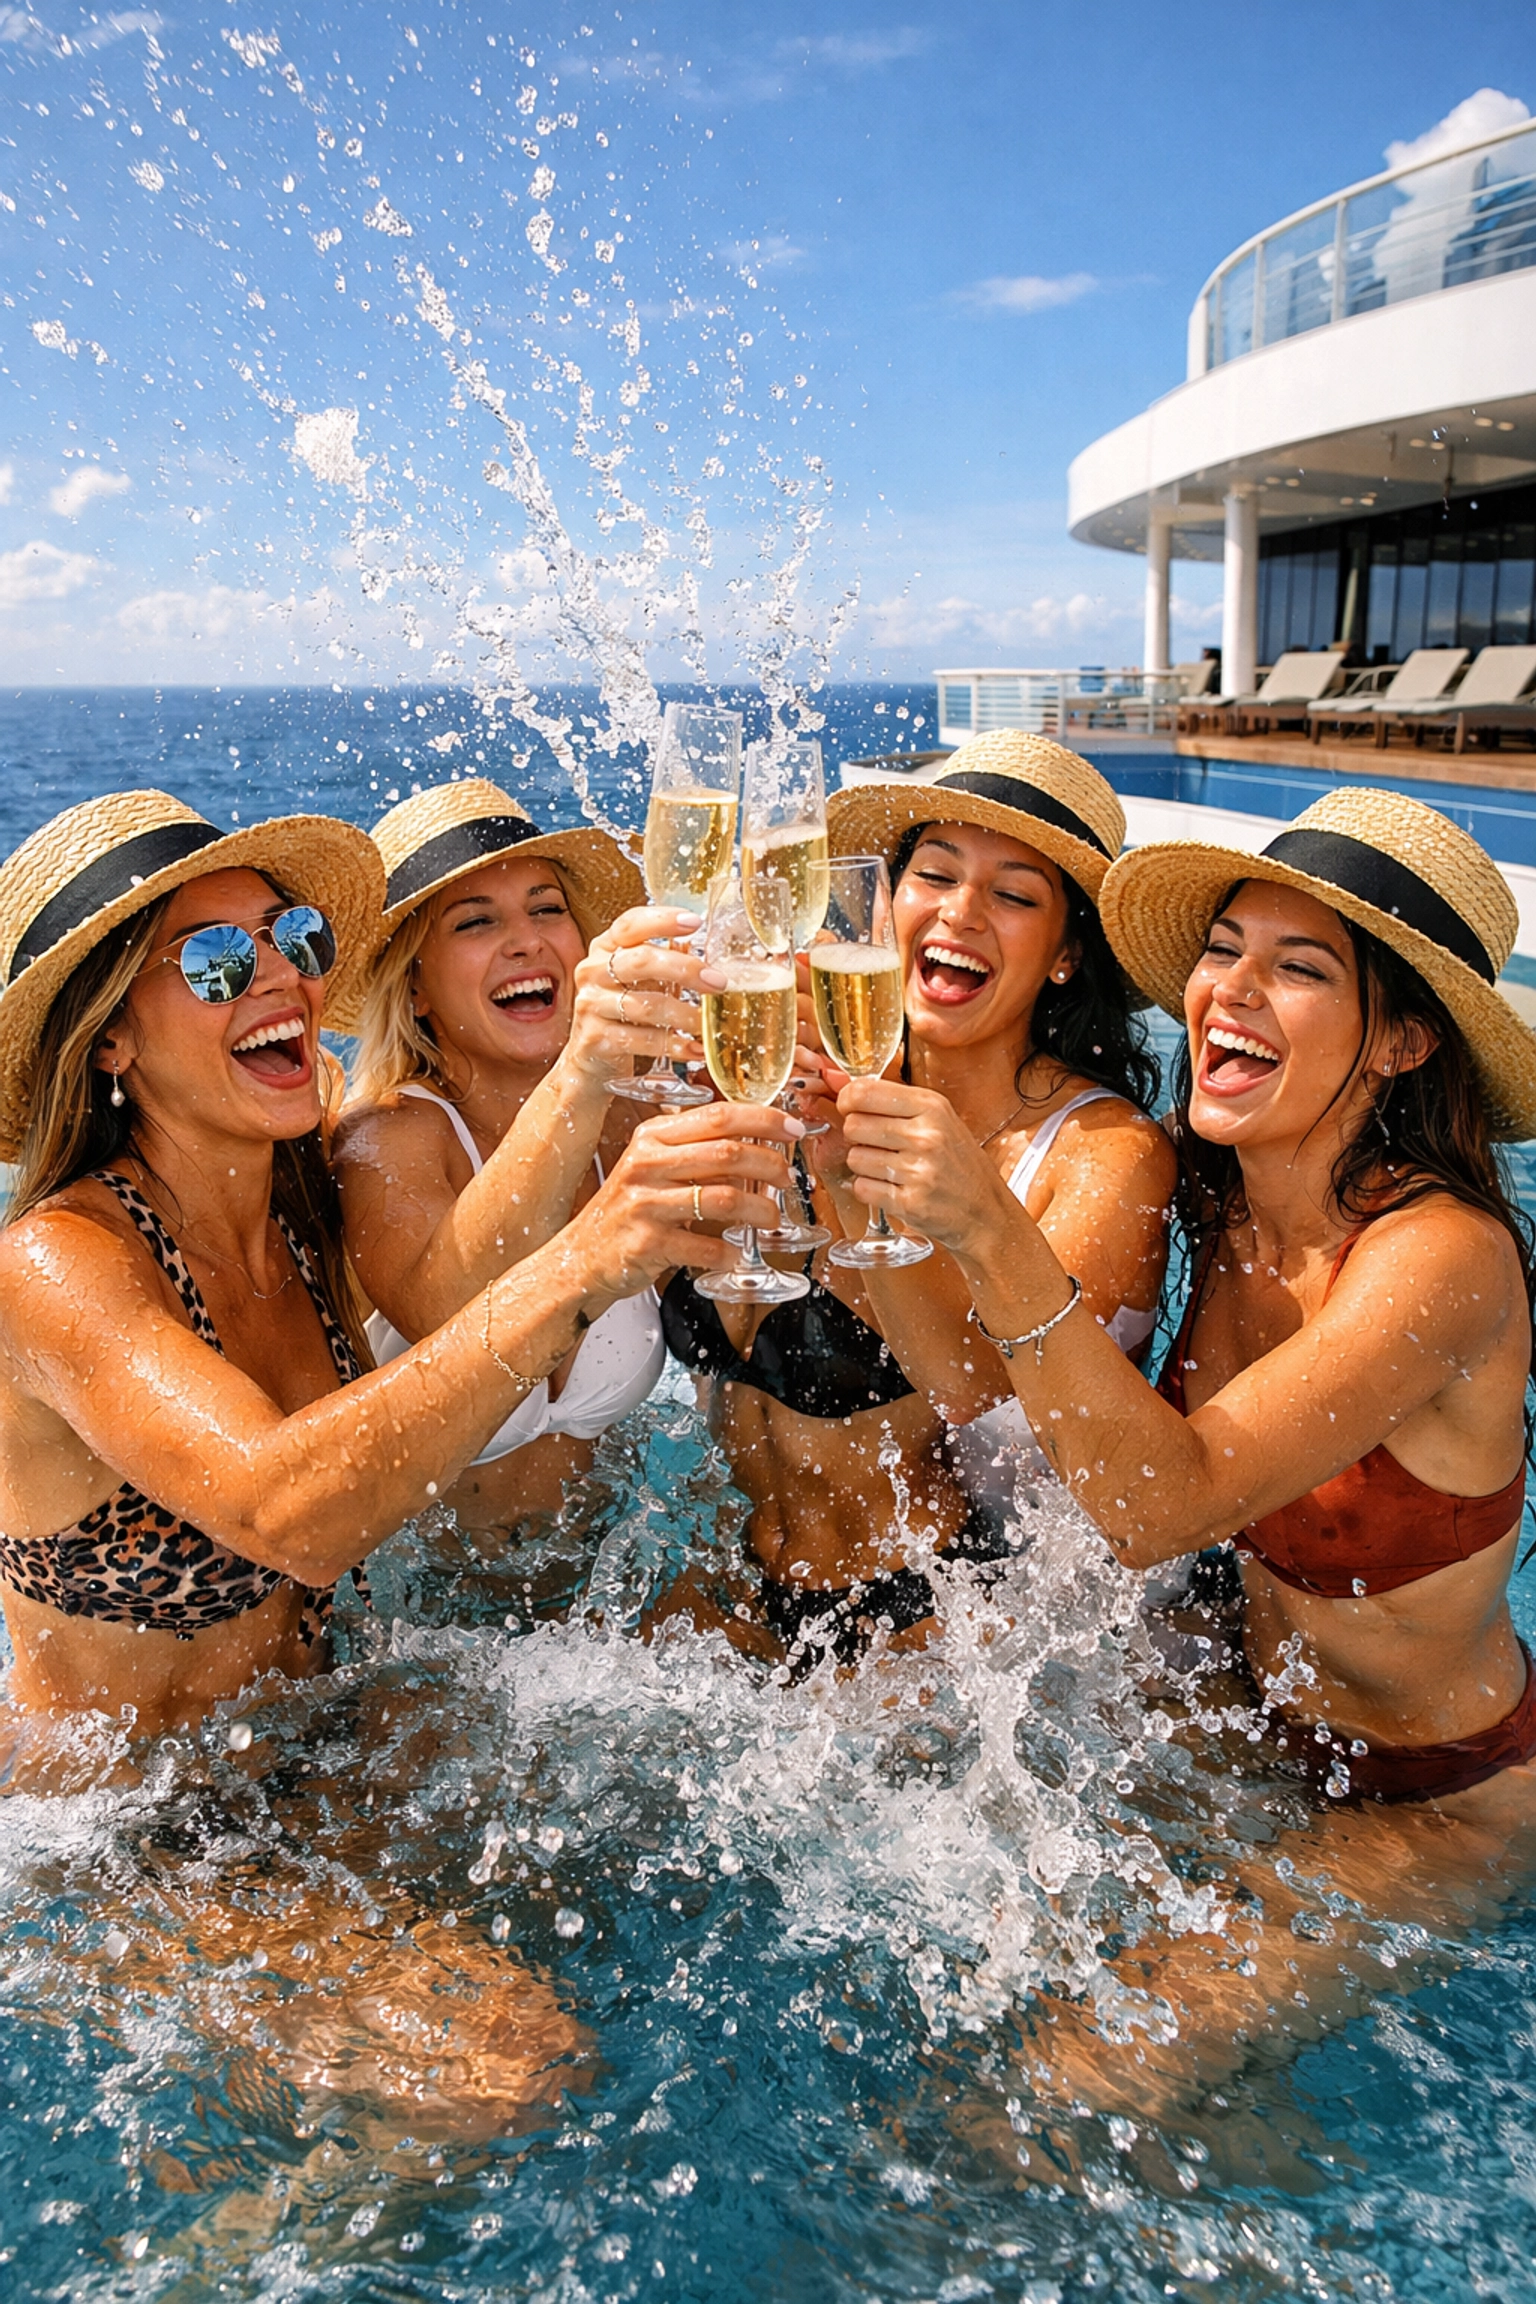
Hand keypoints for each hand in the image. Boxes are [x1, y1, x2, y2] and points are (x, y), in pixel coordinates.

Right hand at [558, 1101, 805, 1300]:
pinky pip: (704, 1246)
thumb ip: (695, 1149)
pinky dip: (729, 1251)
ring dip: (760, 1210)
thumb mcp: (653, 1164)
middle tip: (788, 1179)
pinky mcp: (646, 1243)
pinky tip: (736, 1252)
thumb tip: (757, 1139)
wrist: (582, 1254)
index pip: (719, 1116)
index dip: (764, 1119)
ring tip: (771, 1218)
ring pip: (724, 1197)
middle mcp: (646, 1163)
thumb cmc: (629, 1208)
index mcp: (652, 1136)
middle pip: (728, 1153)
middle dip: (771, 1164)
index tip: (794, 1128)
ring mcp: (644, 1203)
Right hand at [565, 905, 708, 1086]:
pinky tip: (696, 1048)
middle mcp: (593, 972)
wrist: (590, 1059)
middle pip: (642, 962)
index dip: (662, 920)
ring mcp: (591, 1005)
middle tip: (718, 982)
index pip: (630, 925)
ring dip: (685, 1015)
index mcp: (605, 949)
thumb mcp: (640, 983)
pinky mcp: (596, 1039)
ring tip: (709, 1022)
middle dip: (686, 970)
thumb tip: (704, 950)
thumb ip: (666, 963)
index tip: (695, 922)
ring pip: (646, 1006)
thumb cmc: (621, 1014)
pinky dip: (675, 1045)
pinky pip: (643, 1041)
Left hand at [835, 1078, 1014, 1255]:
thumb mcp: (941, 1120)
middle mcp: (926, 1136)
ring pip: (855, 1158)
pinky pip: (862, 1188)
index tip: (849, 1108)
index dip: (847, 1100)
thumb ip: (898, 1104)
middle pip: (853, 1125)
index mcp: (932, 1108)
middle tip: (877, 1144)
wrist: (986, 1212)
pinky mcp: (909, 1202)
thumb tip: (847, 1092)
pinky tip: (891, 1188)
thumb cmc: (960, 1165)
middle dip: (857, 1136)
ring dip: (865, 1166)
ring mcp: (918, 1171)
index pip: (865, 1092)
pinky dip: (870, 1190)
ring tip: (891, 1169)